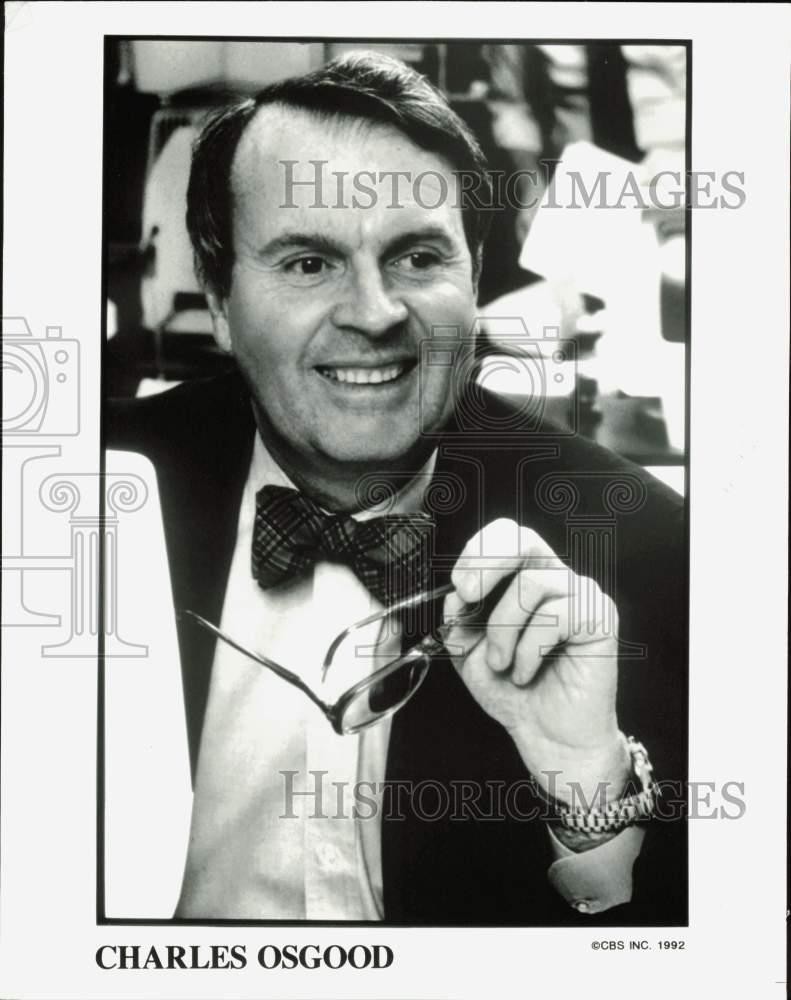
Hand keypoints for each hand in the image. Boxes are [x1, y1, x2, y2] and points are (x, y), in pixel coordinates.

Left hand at [445, 519, 629, 804]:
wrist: (546, 736)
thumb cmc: (513, 690)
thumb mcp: (469, 650)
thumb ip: (460, 617)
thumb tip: (457, 594)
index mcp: (524, 578)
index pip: (507, 535)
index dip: (477, 551)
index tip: (457, 585)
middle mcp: (555, 579)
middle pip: (524, 539)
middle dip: (486, 563)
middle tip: (467, 595)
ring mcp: (580, 596)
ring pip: (531, 584)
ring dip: (503, 630)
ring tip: (503, 663)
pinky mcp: (599, 619)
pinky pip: (555, 618)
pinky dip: (529, 650)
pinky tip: (526, 672)